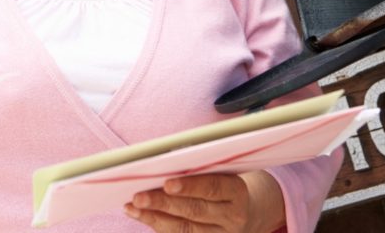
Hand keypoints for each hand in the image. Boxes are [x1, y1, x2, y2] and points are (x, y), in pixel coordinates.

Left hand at [124, 171, 284, 232]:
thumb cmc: (229, 180)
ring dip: (154, 217)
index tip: (167, 182)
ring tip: (132, 206)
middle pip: (195, 210)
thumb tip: (167, 158)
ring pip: (185, 228)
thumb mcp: (225, 169)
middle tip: (138, 196)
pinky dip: (158, 225)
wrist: (252, 210)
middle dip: (163, 203)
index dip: (190, 186)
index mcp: (237, 191)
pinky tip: (141, 215)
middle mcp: (232, 217)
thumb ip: (203, 165)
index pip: (213, 187)